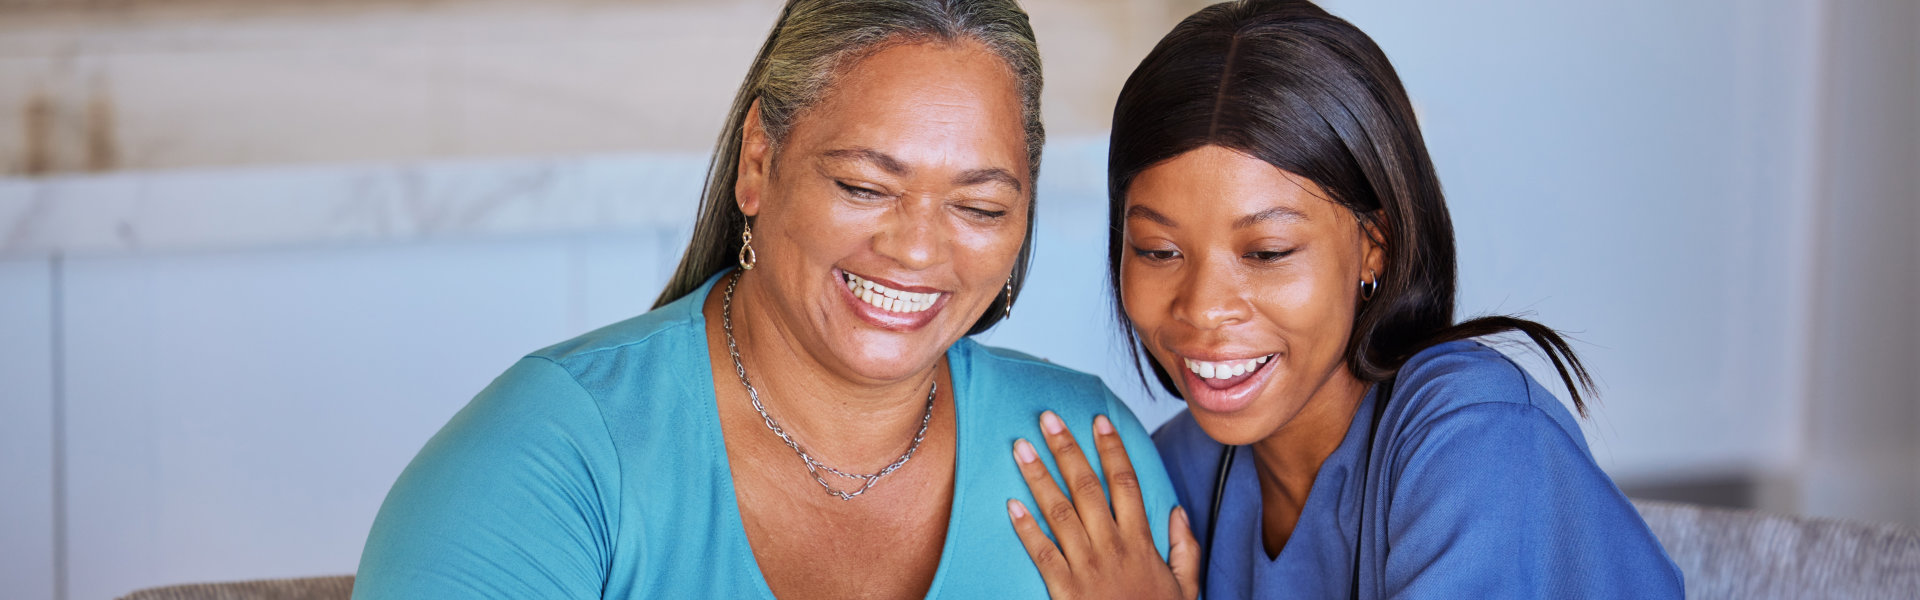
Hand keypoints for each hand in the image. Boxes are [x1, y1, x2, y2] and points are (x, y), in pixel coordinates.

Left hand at [1007, 411, 1200, 599]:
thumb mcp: (1185, 588)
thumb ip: (1184, 548)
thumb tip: (1176, 511)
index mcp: (1141, 543)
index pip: (1125, 483)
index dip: (1111, 449)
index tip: (1098, 421)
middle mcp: (1112, 548)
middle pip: (1086, 487)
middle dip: (1066, 449)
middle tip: (1047, 418)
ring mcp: (1086, 568)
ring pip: (1058, 512)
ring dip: (1038, 476)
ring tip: (1020, 447)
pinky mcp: (1064, 590)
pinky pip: (1041, 553)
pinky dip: (1025, 528)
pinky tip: (1010, 504)